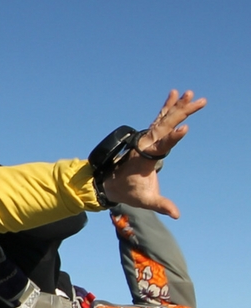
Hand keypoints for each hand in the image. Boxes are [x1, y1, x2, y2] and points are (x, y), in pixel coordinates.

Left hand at [105, 90, 205, 218]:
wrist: (110, 182)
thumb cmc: (128, 191)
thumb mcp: (145, 200)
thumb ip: (160, 205)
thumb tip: (177, 215)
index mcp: (145, 158)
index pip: (161, 146)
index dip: (172, 138)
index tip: (184, 128)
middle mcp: (145, 145)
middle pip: (165, 126)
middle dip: (181, 113)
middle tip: (196, 100)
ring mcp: (146, 139)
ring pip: (162, 120)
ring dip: (177, 107)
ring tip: (189, 93)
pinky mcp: (147, 137)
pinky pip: (158, 119)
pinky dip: (167, 108)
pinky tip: (175, 95)